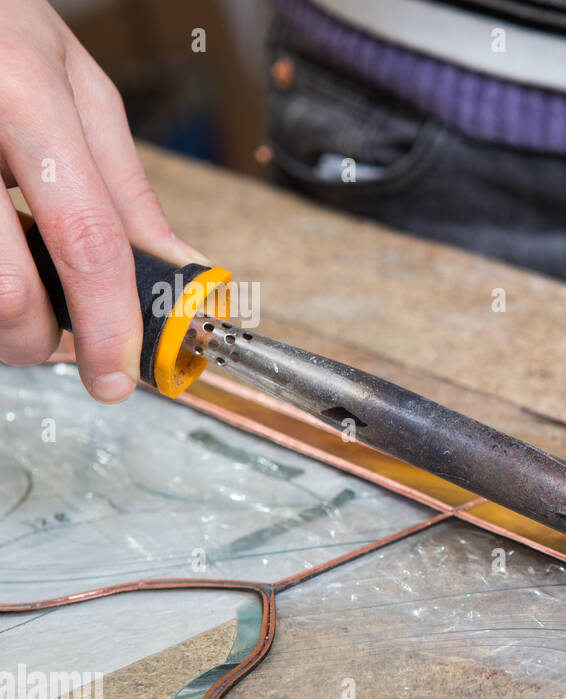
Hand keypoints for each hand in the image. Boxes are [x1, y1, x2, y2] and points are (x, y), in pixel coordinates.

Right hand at [0, 0, 202, 401]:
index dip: (110, 323)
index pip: (86, 238)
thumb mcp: (74, 84)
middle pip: (7, 290)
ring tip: (19, 291)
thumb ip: (123, 183)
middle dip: (39, 340)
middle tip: (58, 341)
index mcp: (25, 97)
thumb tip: (177, 266)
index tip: (119, 376)